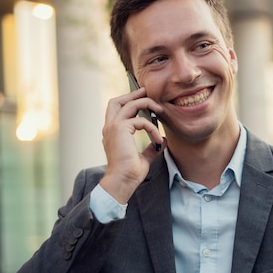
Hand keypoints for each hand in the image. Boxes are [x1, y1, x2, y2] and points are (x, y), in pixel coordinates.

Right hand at [99, 87, 164, 203]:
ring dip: (146, 103)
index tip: (144, 99)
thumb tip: (162, 143)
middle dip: (132, 94)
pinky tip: (158, 139)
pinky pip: (140, 121)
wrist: (122, 181)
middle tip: (147, 91)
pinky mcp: (120, 130)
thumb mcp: (143, 158)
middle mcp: (109, 128)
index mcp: (112, 133)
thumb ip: (150, 149)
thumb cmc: (130, 173)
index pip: (116, 110)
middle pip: (116, 101)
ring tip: (161, 110)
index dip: (129, 101)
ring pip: (129, 105)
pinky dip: (152, 128)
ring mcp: (113, 128)